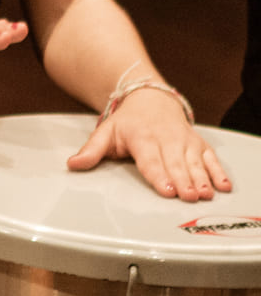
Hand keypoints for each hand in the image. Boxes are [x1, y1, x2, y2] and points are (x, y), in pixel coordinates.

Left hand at [67, 86, 232, 200]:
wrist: (150, 98)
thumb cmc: (127, 122)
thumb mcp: (105, 132)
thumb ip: (91, 151)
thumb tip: (73, 164)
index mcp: (142, 137)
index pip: (151, 160)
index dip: (160, 175)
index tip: (167, 189)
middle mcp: (166, 138)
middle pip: (176, 163)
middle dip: (183, 180)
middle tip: (188, 196)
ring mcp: (184, 140)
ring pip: (195, 161)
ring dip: (201, 179)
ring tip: (205, 194)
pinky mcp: (198, 143)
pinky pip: (210, 157)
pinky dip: (217, 171)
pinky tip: (222, 186)